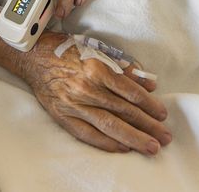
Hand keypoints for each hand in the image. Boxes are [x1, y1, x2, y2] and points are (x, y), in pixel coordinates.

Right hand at [21, 32, 170, 154]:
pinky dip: (106, 142)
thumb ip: (124, 67)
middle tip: (164, 137)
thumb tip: (149, 83)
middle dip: (147, 126)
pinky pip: (88, 134)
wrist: (33, 56)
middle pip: (123, 111)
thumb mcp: (97, 50)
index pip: (130, 92)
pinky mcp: (63, 115)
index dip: (149, 105)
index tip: (162, 114)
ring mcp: (74, 104)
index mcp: (96, 68)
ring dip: (133, 138)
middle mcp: (86, 88)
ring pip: (109, 125)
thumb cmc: (67, 50)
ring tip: (150, 147)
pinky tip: (122, 148)